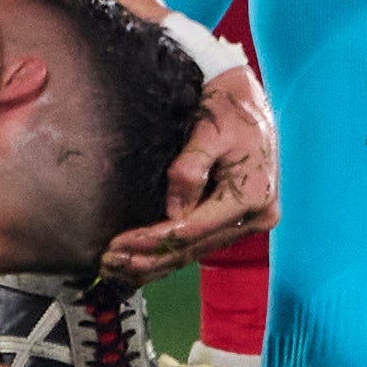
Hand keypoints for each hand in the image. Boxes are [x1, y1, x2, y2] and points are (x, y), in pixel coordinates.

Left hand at [101, 61, 275, 279]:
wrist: (249, 98)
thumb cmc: (230, 107)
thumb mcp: (209, 130)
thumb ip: (191, 169)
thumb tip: (174, 211)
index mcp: (252, 196)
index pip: (194, 229)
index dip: (154, 241)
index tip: (119, 245)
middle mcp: (257, 216)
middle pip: (194, 248)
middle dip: (149, 259)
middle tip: (109, 263)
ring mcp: (250, 221)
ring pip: (196, 251)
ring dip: (157, 263)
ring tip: (119, 268)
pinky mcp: (238, 219)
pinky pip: (201, 243)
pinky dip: (172, 254)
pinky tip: (145, 263)